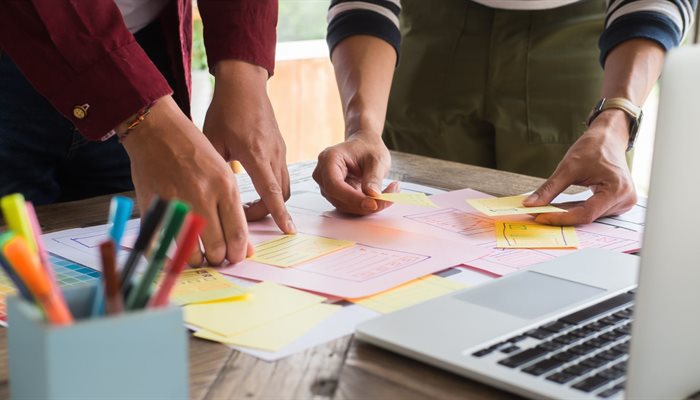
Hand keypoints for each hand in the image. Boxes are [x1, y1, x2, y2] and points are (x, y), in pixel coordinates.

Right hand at [121, 96, 252, 265]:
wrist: (157, 130)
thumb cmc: (193, 151)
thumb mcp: (222, 173)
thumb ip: (233, 210)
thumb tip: (243, 246)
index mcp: (225, 186)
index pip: (237, 234)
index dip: (238, 252)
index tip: (236, 257)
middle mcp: (202, 196)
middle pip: (217, 247)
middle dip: (219, 259)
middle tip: (217, 257)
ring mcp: (177, 203)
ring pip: (191, 251)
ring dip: (196, 260)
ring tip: (198, 256)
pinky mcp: (153, 206)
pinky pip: (162, 245)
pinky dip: (168, 255)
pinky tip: (174, 253)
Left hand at [203, 60, 293, 233]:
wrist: (244, 83)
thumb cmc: (225, 109)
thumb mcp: (212, 140)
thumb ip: (215, 169)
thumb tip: (208, 196)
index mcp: (256, 154)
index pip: (272, 192)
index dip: (280, 214)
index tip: (288, 230)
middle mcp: (273, 154)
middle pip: (281, 194)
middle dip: (267, 211)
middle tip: (244, 216)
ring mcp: (280, 150)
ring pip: (284, 185)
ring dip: (271, 199)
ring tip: (248, 203)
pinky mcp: (280, 146)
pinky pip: (281, 173)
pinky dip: (272, 186)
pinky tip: (253, 183)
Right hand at [314, 131, 395, 214]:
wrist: (364, 146)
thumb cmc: (368, 147)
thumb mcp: (377, 159)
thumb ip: (374, 177)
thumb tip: (373, 196)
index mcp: (329, 159)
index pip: (334, 185)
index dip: (353, 198)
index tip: (373, 203)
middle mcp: (322, 174)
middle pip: (339, 198)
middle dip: (364, 204)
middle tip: (389, 199)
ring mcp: (327, 186)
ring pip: (345, 205)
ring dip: (366, 206)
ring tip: (388, 194)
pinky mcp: (335, 194)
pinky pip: (349, 206)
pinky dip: (365, 205)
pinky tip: (379, 196)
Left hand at [523, 110, 636, 224]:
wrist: (609, 138)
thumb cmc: (594, 147)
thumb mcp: (568, 167)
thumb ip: (549, 188)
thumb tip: (530, 204)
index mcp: (617, 190)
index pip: (585, 214)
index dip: (560, 218)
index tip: (540, 217)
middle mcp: (625, 199)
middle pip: (587, 217)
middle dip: (561, 216)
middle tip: (537, 214)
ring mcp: (623, 203)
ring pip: (589, 216)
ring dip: (567, 214)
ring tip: (547, 210)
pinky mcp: (617, 203)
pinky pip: (593, 212)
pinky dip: (575, 210)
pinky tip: (561, 207)